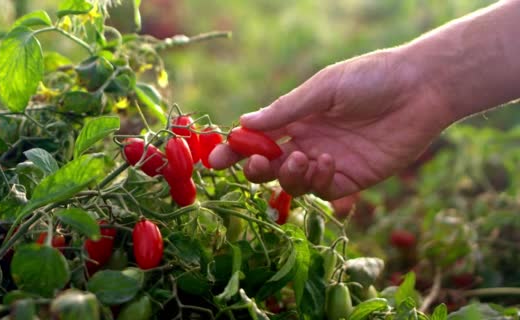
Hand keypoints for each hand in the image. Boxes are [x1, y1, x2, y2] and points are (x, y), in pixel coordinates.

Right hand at [209, 49, 454, 198]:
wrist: (421, 88)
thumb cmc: (370, 77)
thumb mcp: (324, 88)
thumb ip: (286, 109)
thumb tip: (244, 123)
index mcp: (297, 118)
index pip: (258, 139)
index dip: (235, 151)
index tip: (215, 162)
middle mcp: (307, 142)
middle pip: (269, 166)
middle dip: (256, 169)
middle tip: (256, 164)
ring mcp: (328, 162)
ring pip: (293, 182)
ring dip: (289, 174)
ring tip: (303, 156)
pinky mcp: (351, 179)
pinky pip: (324, 190)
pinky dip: (319, 179)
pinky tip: (328, 161)